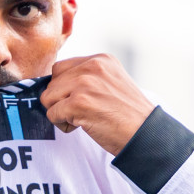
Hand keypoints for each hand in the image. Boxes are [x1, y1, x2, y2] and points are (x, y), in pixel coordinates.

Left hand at [40, 54, 154, 154]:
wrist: (145, 134)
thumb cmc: (128, 116)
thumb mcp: (112, 83)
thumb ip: (88, 77)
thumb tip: (56, 84)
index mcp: (101, 60)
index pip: (62, 68)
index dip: (65, 88)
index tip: (83, 101)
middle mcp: (92, 66)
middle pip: (52, 81)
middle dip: (61, 100)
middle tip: (82, 112)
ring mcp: (84, 83)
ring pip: (48, 97)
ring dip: (60, 112)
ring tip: (82, 119)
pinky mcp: (79, 102)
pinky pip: (52, 114)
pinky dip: (63, 125)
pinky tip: (82, 126)